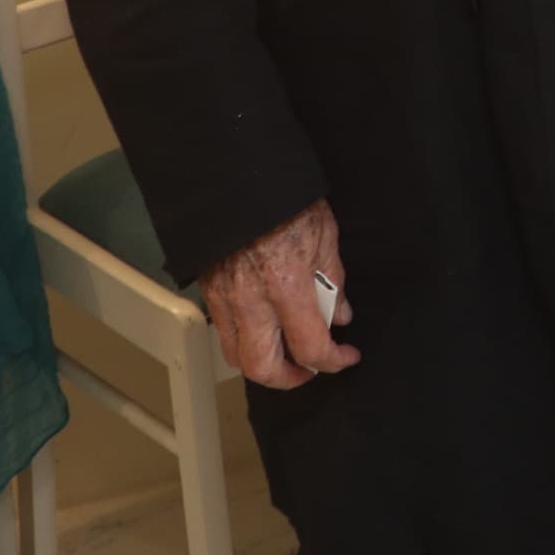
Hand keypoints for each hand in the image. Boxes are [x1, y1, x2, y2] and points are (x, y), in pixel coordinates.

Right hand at [201, 199, 355, 388]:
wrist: (235, 175)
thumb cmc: (284, 197)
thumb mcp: (325, 233)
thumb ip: (333, 280)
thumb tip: (339, 314)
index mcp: (287, 284)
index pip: (310, 345)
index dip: (332, 360)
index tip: (346, 356)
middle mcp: (251, 299)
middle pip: (261, 367)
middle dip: (289, 378)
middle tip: (310, 369)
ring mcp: (224, 297)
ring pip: (235, 354)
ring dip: (262, 363)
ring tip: (286, 354)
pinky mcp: (208, 289)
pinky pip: (223, 330)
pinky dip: (243, 340)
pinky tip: (263, 328)